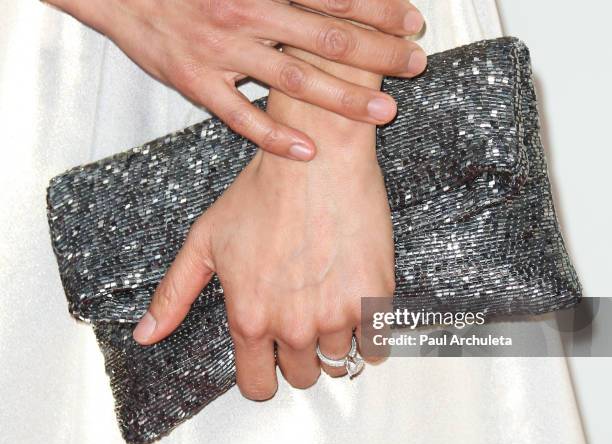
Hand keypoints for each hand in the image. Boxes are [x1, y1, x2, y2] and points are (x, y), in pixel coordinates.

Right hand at [46, 0, 425, 159]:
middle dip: (379, 52)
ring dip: (344, 98)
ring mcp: (223, 53)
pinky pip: (241, 116)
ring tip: (385, 112)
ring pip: (294, 81)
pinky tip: (307, 150)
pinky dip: (275, 136)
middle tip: (416, 65)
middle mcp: (247, 15)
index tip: (411, 22)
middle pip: (327, 39)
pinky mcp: (197, 83)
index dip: (379, 8)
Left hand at [132, 142, 394, 397]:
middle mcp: (294, 325)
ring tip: (328, 301)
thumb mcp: (205, 241)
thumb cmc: (262, 193)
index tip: (271, 361)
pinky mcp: (373, 298)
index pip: (258, 387)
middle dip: (300, 355)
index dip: (263, 377)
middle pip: (302, 376)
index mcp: (251, 318)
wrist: (316, 160)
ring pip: (340, 362)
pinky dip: (369, 335)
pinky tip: (357, 307)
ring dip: (334, 341)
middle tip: (301, 317)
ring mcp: (337, 314)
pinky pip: (376, 346)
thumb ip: (175, 294)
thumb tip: (147, 335)